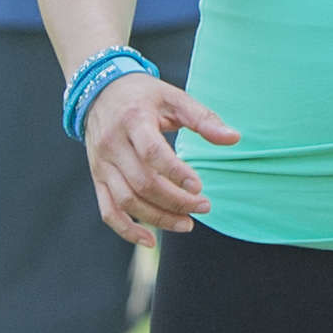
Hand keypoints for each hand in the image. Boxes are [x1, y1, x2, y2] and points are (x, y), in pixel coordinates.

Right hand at [79, 72, 242, 245]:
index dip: (176, 173)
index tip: (199, 187)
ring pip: (126, 200)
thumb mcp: (174, 98)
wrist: (99, 92)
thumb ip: (204, 118)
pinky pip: (108, 210)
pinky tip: (150, 240)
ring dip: (158, 218)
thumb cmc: (144, 95)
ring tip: (187, 223)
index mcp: (133, 120)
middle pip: (142, 182)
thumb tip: (234, 139)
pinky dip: (126, 230)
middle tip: (205, 206)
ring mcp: (101, 164)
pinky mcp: (98, 178)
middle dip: (175, 200)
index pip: (152, 152)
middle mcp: (112, 144)